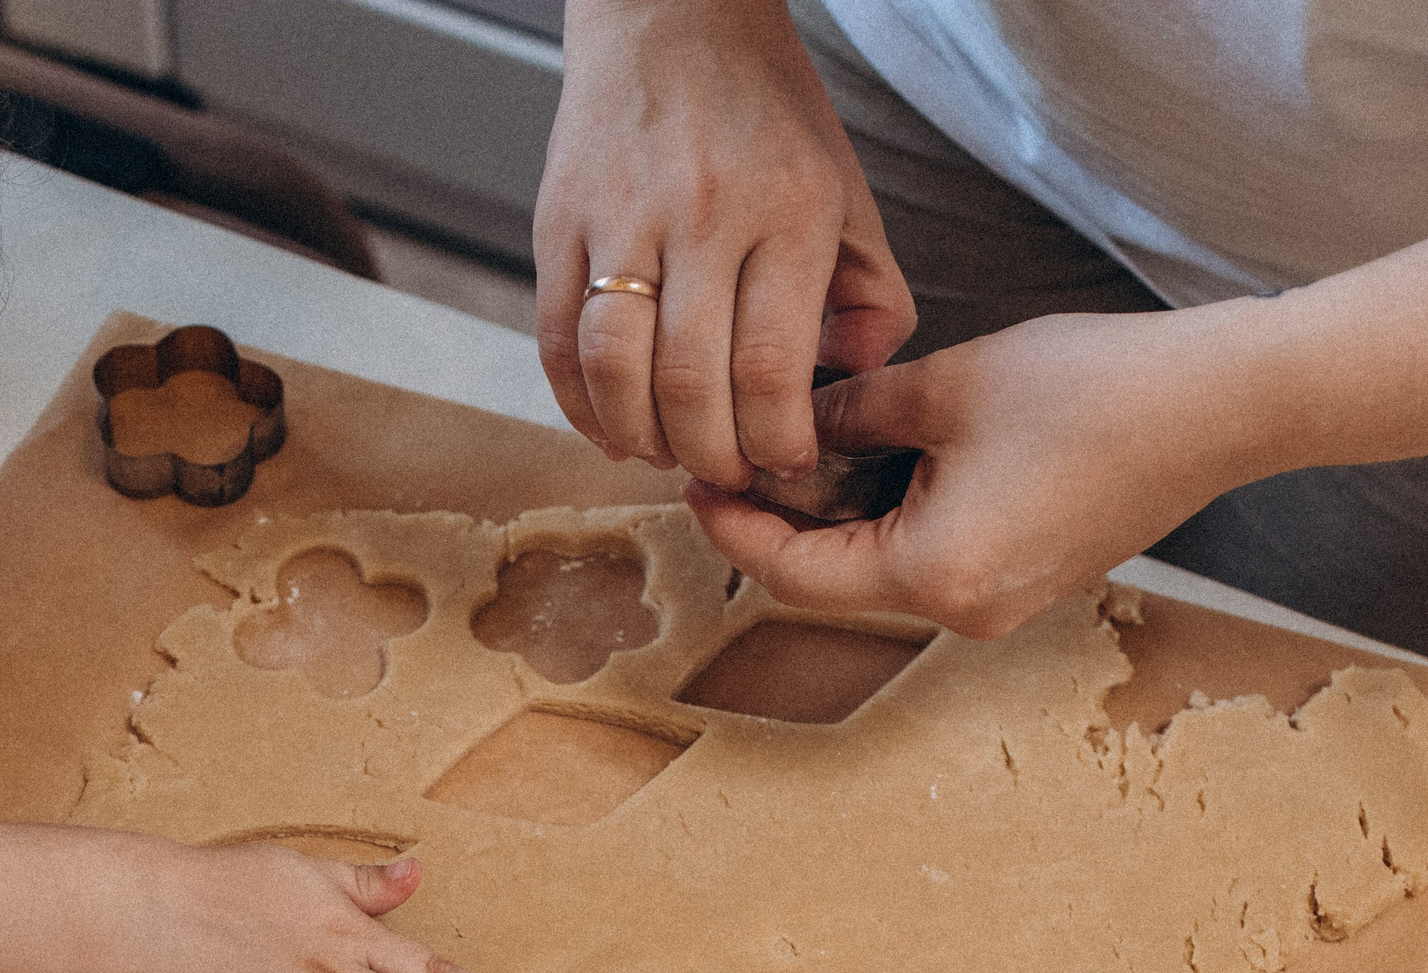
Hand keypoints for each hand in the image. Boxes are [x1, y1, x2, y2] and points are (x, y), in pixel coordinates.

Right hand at [536, 0, 914, 488]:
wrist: (671, 17)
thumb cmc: (766, 111)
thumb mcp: (846, 187)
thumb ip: (869, 290)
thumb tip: (852, 377)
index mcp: (787, 209)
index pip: (770, 366)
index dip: (774, 440)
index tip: (783, 462)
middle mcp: (700, 214)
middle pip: (690, 382)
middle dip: (709, 455)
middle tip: (724, 473)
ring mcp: (619, 219)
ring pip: (614, 367)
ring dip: (639, 436)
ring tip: (666, 454)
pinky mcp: (557, 224)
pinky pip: (557, 340)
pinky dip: (579, 403)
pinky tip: (611, 427)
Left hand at [686, 305, 1274, 635]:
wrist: (1226, 401)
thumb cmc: (1098, 388)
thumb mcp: (947, 386)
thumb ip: (853, 414)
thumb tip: (791, 421)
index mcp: (934, 574)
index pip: (794, 572)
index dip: (736, 524)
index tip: (696, 477)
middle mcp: (965, 610)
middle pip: (833, 578)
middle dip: (782, 518)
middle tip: (735, 454)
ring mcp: (1003, 602)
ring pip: (883, 567)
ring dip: (838, 515)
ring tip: (798, 445)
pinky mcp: (1031, 576)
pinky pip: (934, 556)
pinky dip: (892, 514)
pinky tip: (873, 457)